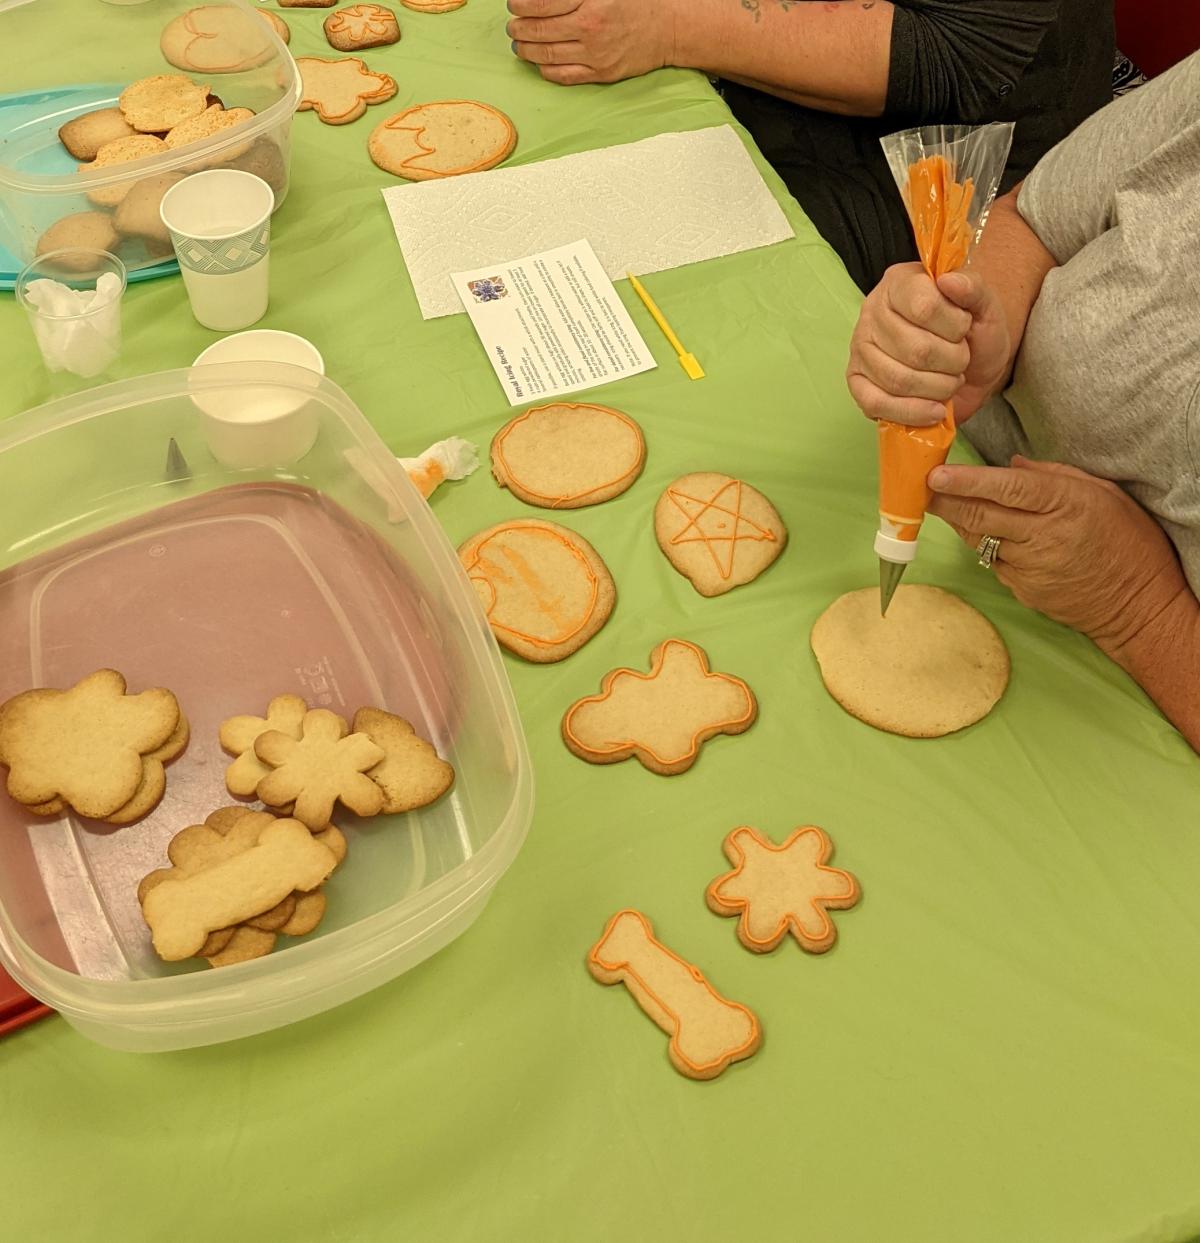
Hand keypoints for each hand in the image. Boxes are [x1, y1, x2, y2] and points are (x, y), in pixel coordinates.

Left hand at [507, 0, 676, 84]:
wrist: (666, 28)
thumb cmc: (636, 1)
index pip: (542, 3)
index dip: (521, 4)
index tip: (513, 4)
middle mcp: (590, 27)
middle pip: (539, 30)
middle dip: (519, 28)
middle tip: (513, 26)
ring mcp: (595, 54)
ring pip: (547, 55)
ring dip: (526, 50)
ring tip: (519, 44)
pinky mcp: (600, 74)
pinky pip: (562, 76)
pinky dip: (545, 70)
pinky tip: (539, 62)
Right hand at [846, 263, 1010, 426]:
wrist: (972, 366)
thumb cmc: (973, 332)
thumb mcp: (984, 305)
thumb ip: (973, 288)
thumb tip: (950, 281)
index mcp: (900, 283)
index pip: (924, 306)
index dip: (954, 326)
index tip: (965, 328)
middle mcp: (872, 313)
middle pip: (915, 349)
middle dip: (951, 362)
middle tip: (961, 360)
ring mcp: (860, 350)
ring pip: (899, 380)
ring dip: (938, 388)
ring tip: (950, 381)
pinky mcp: (858, 383)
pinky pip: (877, 404)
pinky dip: (913, 412)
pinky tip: (935, 410)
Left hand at [928, 457, 1189, 652]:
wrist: (1138, 605)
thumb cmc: (1127, 542)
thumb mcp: (1104, 493)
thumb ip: (1055, 475)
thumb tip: (1012, 464)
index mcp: (1067, 505)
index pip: (1008, 489)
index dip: (968, 481)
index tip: (936, 474)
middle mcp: (1044, 537)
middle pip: (980, 516)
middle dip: (945, 500)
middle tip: (921, 488)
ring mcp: (1030, 568)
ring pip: (980, 540)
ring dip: (962, 522)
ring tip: (949, 504)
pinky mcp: (1022, 591)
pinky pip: (993, 562)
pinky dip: (987, 546)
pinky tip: (995, 538)